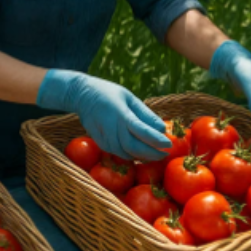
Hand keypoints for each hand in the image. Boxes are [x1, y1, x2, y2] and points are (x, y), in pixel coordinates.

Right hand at [37, 69, 170, 160]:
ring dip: (142, 156)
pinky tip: (139, 152)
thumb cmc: (109, 93)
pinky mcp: (99, 142)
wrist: (81, 95)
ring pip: (126, 153)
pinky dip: (131, 155)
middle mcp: (111, 127)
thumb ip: (146, 114)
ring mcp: (104, 136)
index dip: (156, 140)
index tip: (169, 145)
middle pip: (134, 148)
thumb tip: (163, 129)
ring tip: (155, 154)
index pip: (142, 131)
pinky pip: (118, 153)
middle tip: (164, 155)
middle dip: (152, 154)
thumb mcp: (129, 97)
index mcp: (120, 113)